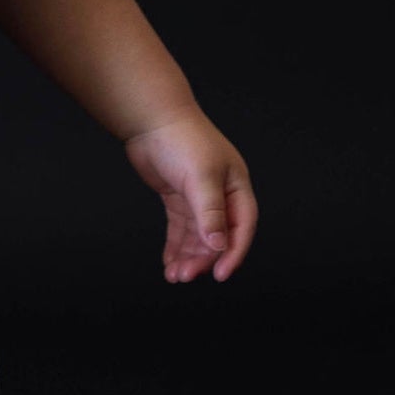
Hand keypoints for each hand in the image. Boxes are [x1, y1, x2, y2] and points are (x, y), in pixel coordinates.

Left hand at [122, 108, 257, 284]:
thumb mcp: (201, 177)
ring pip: (197, 235)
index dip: (234, 252)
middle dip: (203, 258)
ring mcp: (198, 196)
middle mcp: (220, 193)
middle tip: (186, 276)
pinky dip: (175, 246)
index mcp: (236, 186)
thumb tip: (218, 245)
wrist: (151, 119)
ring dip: (188, 256)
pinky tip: (169, 262)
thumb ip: (210, 213)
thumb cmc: (183, 139)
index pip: (242, 227)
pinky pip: (180, 229)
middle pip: (217, 235)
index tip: (221, 274)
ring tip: (175, 275)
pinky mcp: (178, 197)